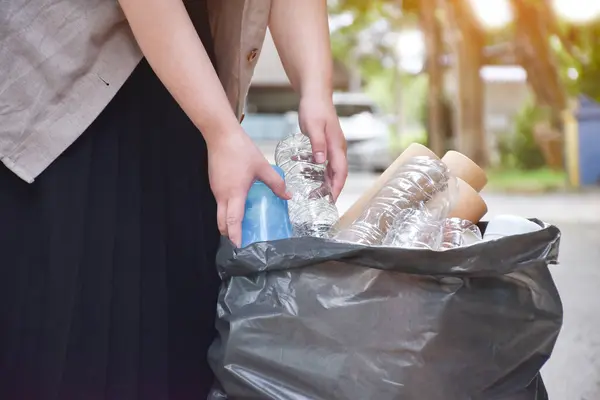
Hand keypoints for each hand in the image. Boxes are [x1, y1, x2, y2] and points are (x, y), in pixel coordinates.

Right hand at [208, 127, 290, 246]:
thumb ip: (276, 183)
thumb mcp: (262, 167)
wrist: (221, 134)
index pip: (232, 221)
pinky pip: (220, 202)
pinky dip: (228, 210)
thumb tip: (289, 196)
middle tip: (242, 240)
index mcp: (234, 193)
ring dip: (229, 222)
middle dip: (230, 234)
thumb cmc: (241, 149)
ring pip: (220, 213)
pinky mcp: (214, 184)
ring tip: (243, 226)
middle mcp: (222, 195)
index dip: (235, 236)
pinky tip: (240, 206)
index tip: (239, 247)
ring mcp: (216, 189)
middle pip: (222, 223)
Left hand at [298, 96, 347, 200]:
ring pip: (332, 170)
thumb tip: (321, 161)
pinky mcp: (327, 145)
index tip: (331, 200)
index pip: (340, 172)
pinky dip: (321, 173)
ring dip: (326, 183)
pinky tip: (311, 179)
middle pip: (338, 174)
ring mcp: (333, 147)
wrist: (316, 95)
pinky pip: (326, 163)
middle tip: (321, 202)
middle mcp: (338, 149)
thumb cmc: (314, 109)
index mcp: (337, 146)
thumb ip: (317, 144)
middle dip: (331, 189)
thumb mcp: (313, 126)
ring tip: (316, 195)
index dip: (336, 187)